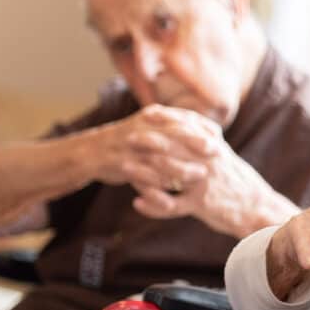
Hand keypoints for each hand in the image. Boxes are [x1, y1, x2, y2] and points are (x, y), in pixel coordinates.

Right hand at [88, 104, 216, 188]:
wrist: (90, 152)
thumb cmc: (129, 142)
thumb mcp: (150, 127)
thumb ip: (176, 126)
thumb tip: (210, 129)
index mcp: (151, 117)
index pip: (180, 117)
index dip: (200, 126)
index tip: (219, 134)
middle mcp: (141, 128)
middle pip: (172, 133)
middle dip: (195, 142)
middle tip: (216, 151)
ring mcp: (129, 145)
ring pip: (159, 156)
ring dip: (181, 166)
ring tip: (200, 175)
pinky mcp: (119, 163)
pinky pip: (142, 174)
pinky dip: (158, 184)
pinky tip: (173, 191)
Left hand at [89, 104, 295, 236]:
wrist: (257, 207)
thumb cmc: (236, 181)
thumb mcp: (223, 155)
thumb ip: (205, 138)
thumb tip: (187, 120)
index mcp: (213, 147)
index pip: (189, 127)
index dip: (167, 118)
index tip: (147, 112)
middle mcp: (209, 161)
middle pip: (177, 146)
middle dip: (151, 140)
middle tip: (129, 136)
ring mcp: (205, 183)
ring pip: (171, 174)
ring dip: (145, 171)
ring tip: (124, 169)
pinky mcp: (202, 205)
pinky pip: (174, 206)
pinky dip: (154, 206)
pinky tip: (137, 204)